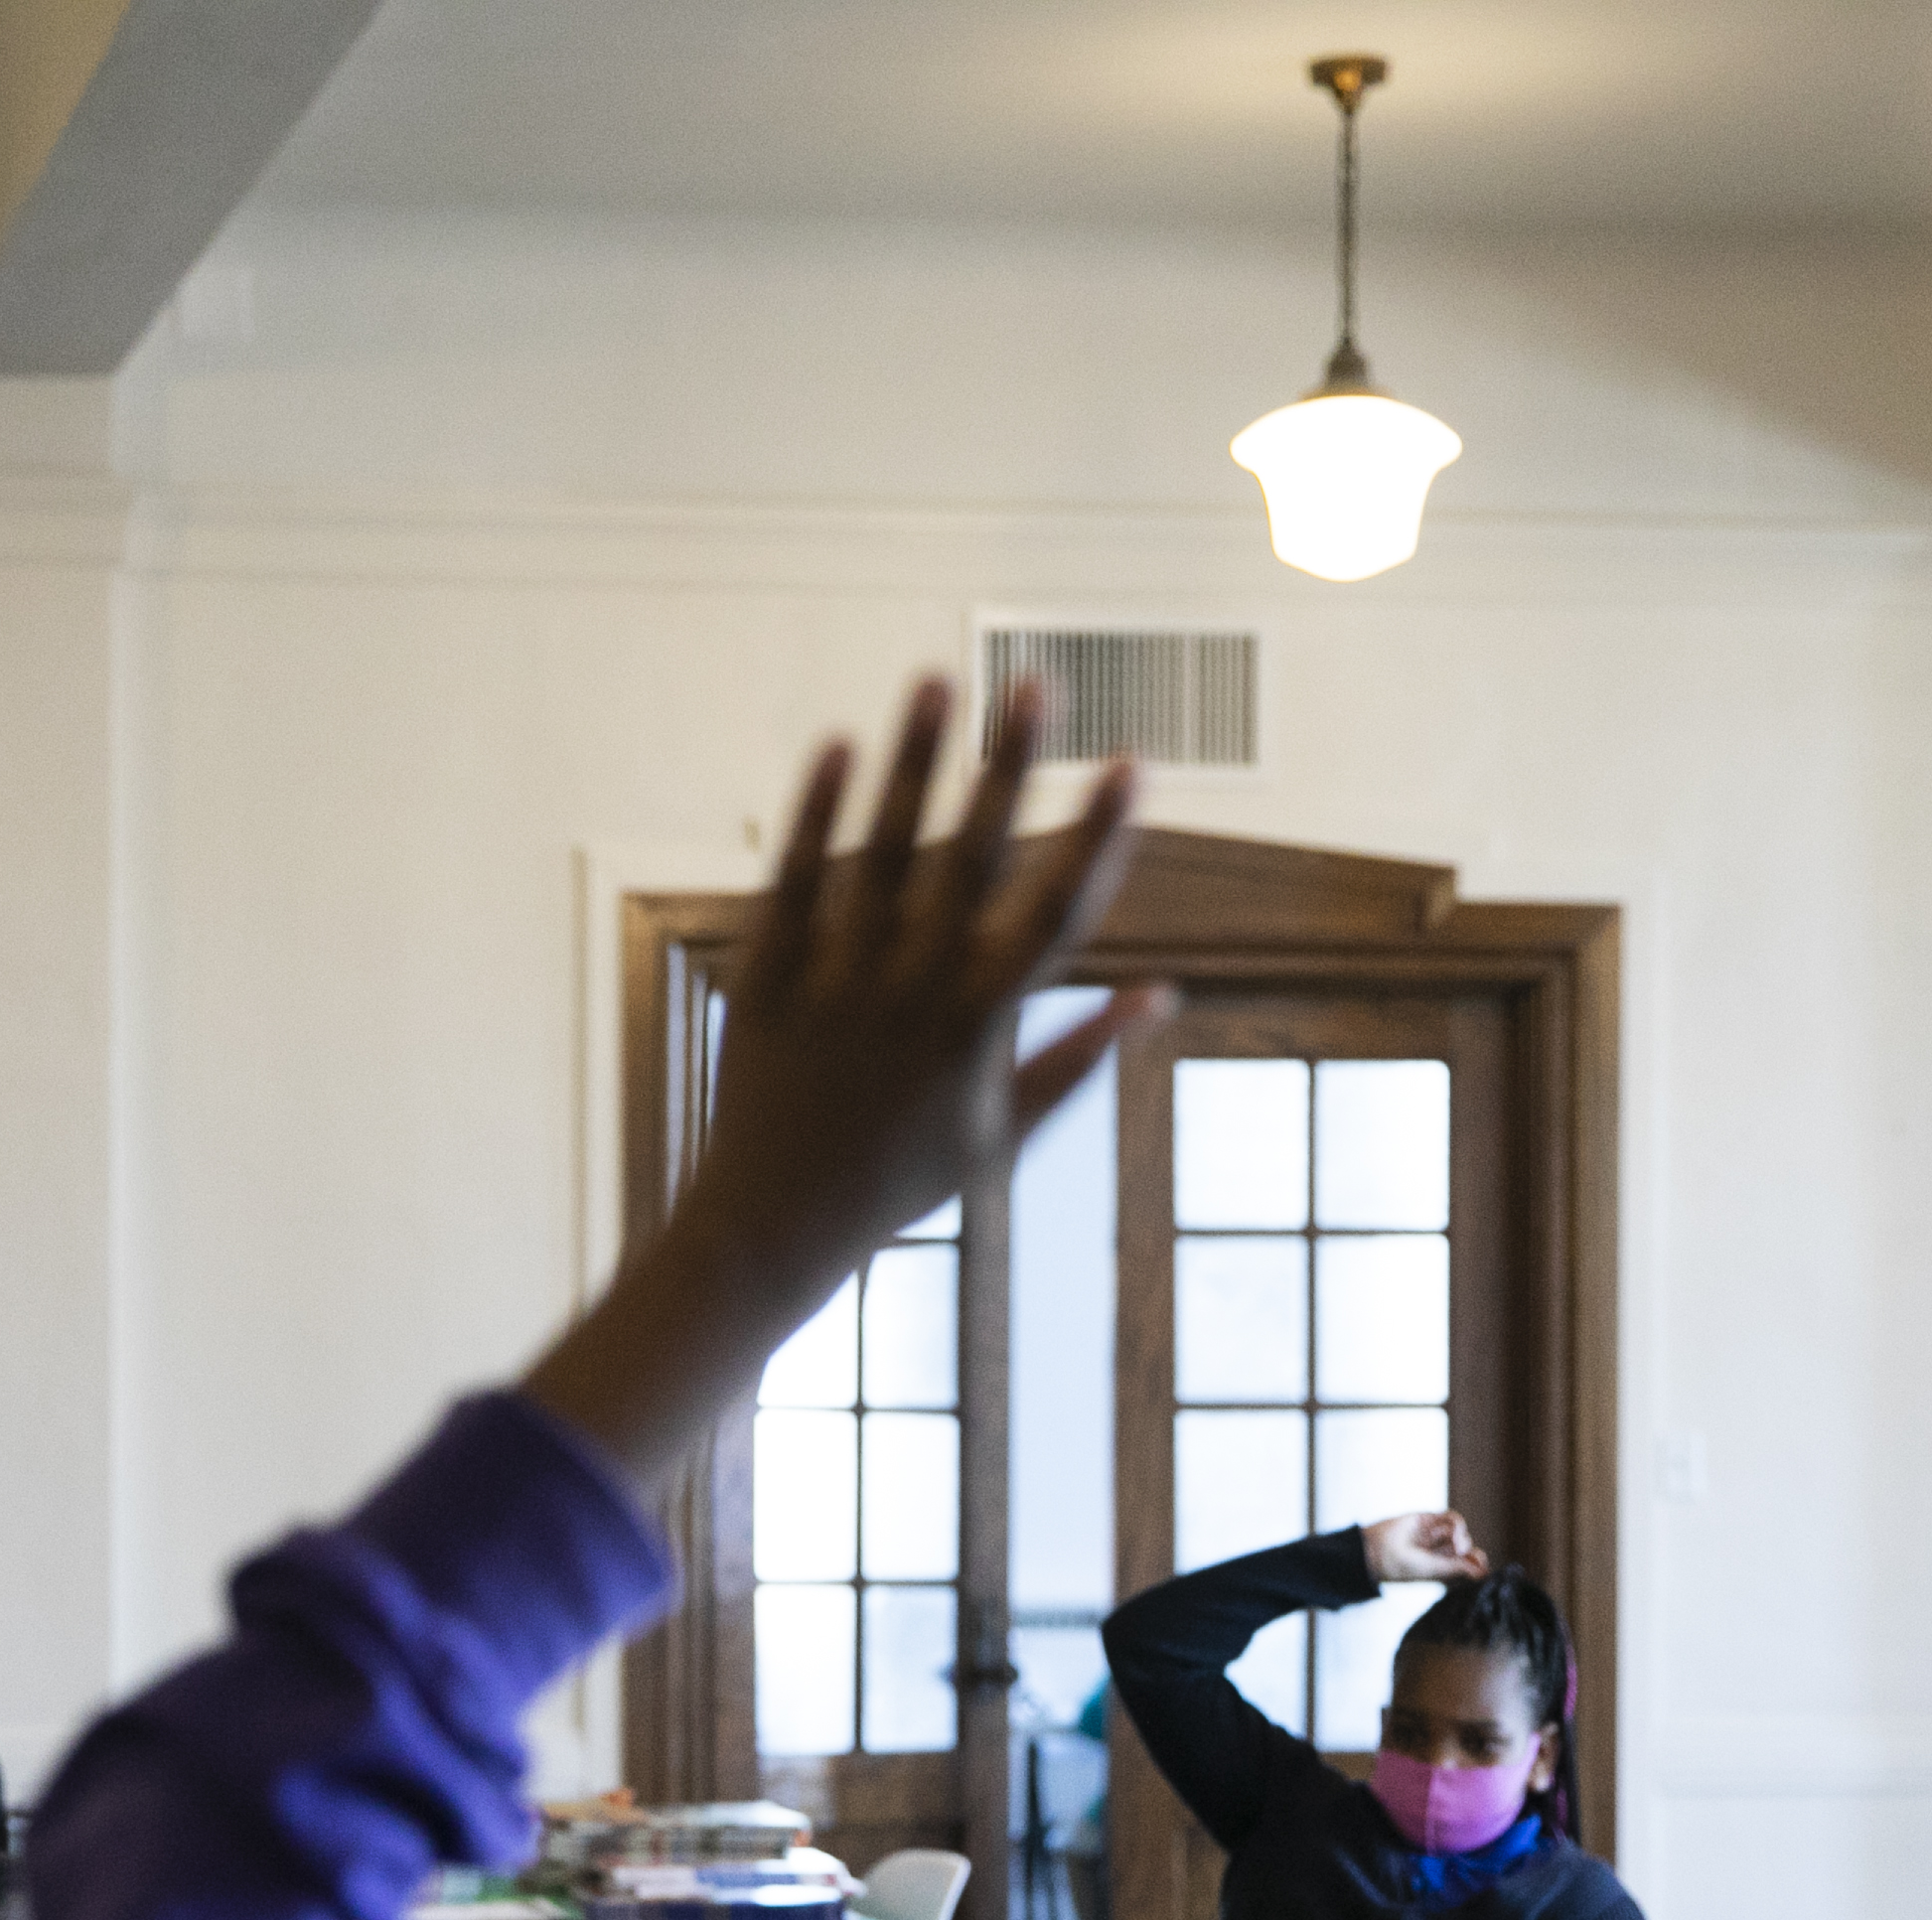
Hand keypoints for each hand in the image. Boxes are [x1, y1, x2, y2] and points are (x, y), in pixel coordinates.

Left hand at [525, 678, 1161, 1485]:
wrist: (772, 1228)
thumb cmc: (901, 1179)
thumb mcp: (1008, 1132)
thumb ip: (1084, 1058)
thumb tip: (1164, 999)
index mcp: (982, 1029)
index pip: (1057, 915)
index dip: (1099, 837)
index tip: (1134, 763)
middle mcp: (914, 996)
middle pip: (973, 861)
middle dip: (1009, 768)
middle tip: (1036, 683)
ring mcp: (836, 984)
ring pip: (882, 853)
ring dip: (912, 760)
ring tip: (937, 679)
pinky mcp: (767, 978)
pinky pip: (793, 881)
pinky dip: (815, 812)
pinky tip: (839, 743)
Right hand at [1360, 1509, 1484, 1585]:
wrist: (1376, 1550)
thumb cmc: (1401, 1568)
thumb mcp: (1434, 1571)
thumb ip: (1458, 1570)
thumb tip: (1483, 1573)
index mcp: (1440, 1570)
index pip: (1466, 1565)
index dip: (1476, 1564)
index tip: (1481, 1565)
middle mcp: (1438, 1553)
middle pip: (1466, 1549)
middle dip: (1470, 1552)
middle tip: (1467, 1555)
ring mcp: (1433, 1535)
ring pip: (1459, 1533)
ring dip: (1462, 1537)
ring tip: (1455, 1544)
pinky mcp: (1428, 1519)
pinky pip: (1450, 1518)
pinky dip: (1456, 1523)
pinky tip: (1453, 1531)